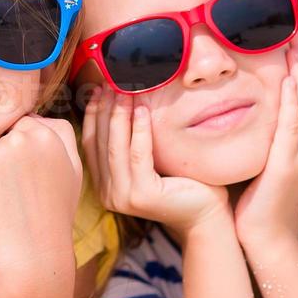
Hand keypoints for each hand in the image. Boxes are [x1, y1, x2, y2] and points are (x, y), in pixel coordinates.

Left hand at [0, 116, 82, 285]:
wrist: (33, 254)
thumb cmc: (55, 214)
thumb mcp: (73, 170)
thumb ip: (61, 135)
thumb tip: (37, 115)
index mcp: (44, 134)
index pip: (22, 127)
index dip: (23, 154)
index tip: (28, 178)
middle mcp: (17, 139)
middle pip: (0, 140)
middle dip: (4, 161)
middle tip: (18, 193)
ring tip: (5, 203)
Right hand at [82, 88, 228, 238]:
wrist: (205, 214)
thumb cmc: (181, 183)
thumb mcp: (148, 161)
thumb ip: (129, 143)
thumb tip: (118, 101)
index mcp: (105, 185)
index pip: (91, 145)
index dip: (93, 116)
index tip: (98, 91)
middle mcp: (108, 194)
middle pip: (100, 144)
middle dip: (104, 110)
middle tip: (109, 83)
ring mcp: (122, 197)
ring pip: (115, 148)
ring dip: (118, 116)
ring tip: (124, 90)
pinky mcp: (141, 195)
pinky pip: (138, 155)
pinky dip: (139, 130)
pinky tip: (142, 109)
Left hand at [234, 30, 297, 247]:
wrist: (267, 241)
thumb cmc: (257, 204)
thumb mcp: (260, 162)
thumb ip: (257, 137)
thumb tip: (238, 112)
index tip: (290, 34)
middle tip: (295, 23)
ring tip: (294, 39)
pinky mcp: (291, 164)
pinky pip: (294, 124)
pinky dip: (293, 100)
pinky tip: (288, 78)